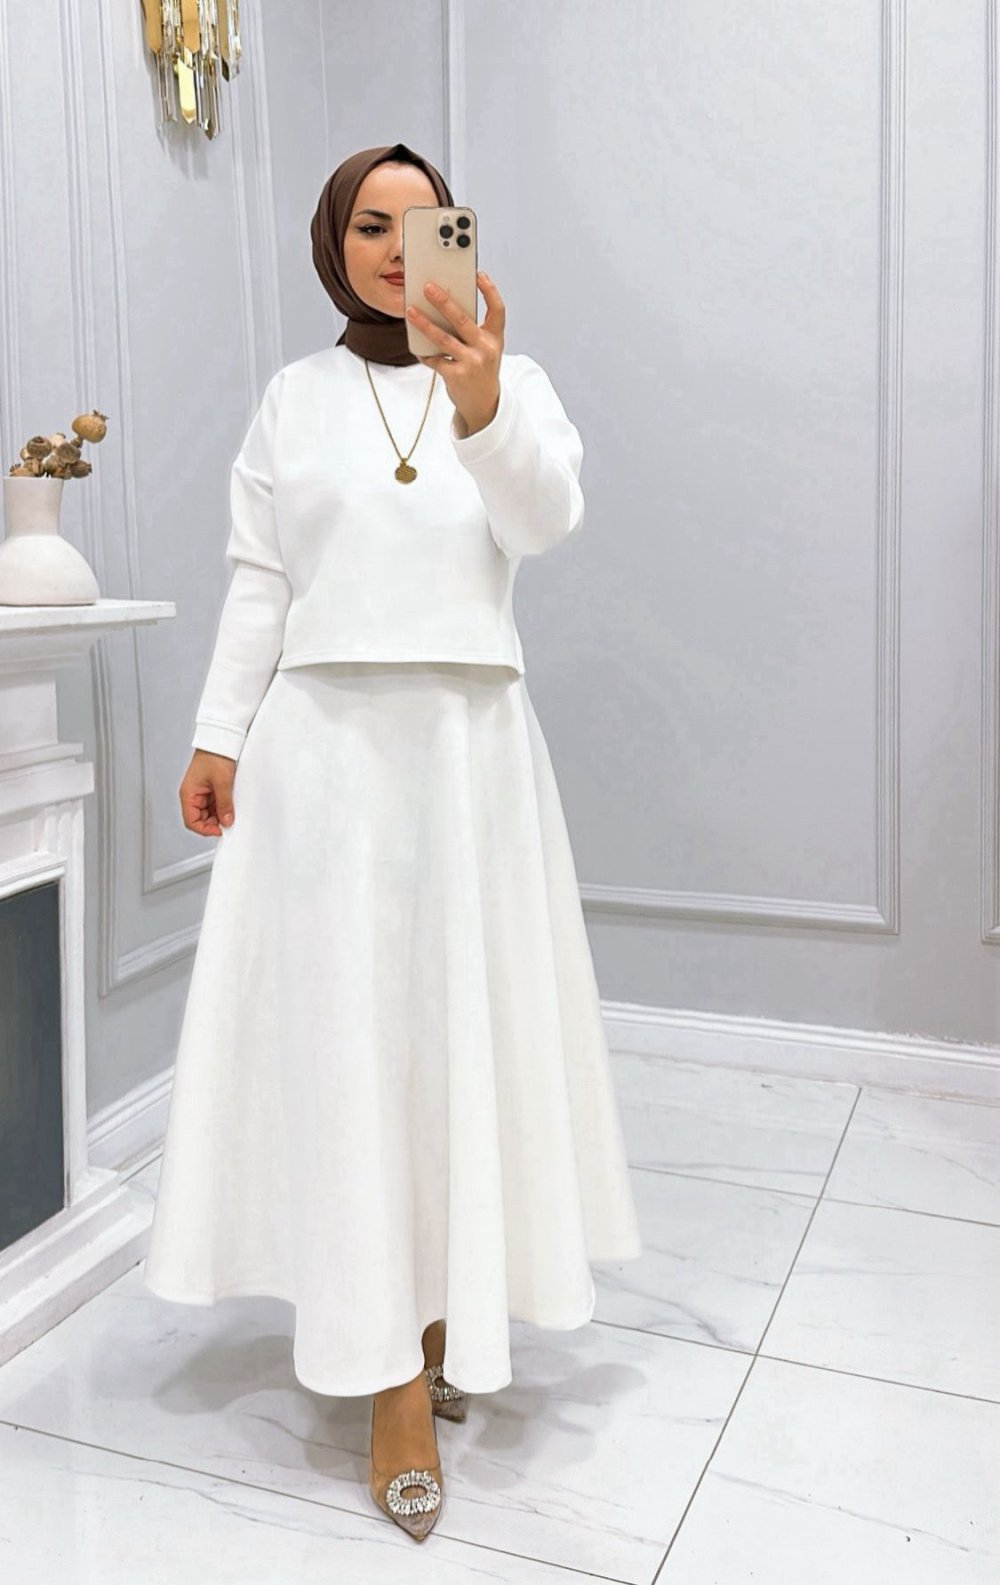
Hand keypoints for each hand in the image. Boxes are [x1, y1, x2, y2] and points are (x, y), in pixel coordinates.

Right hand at [180, 749, 236, 836]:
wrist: (220, 740)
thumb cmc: (215, 755)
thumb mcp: (222, 782)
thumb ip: (224, 804)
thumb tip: (226, 821)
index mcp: (188, 794)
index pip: (191, 821)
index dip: (205, 829)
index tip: (219, 830)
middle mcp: (192, 794)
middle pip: (200, 819)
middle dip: (213, 823)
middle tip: (228, 822)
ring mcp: (201, 792)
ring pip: (208, 813)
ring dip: (219, 815)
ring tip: (230, 811)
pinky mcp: (210, 789)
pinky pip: (214, 804)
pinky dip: (222, 807)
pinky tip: (230, 805)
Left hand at [406, 270, 503, 435]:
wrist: (483, 403)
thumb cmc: (481, 369)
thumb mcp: (486, 348)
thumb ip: (473, 329)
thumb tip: (445, 306)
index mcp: (495, 338)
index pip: (497, 309)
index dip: (490, 291)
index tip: (478, 275)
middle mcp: (486, 349)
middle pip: (462, 319)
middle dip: (443, 301)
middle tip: (428, 287)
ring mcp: (471, 363)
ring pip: (443, 338)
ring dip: (424, 324)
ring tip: (411, 312)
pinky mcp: (456, 376)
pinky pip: (435, 359)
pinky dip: (424, 353)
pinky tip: (416, 346)